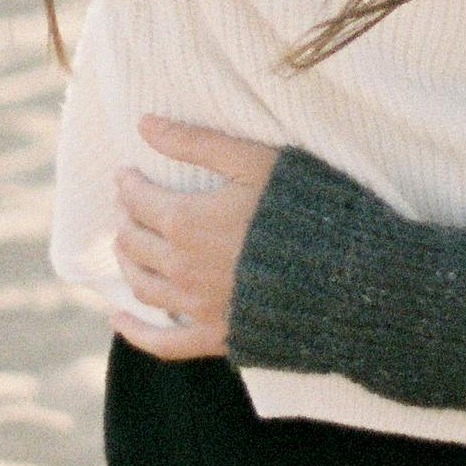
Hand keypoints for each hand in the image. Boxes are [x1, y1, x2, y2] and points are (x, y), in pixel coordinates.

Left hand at [112, 119, 281, 358]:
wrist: (345, 274)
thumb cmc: (302, 208)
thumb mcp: (252, 160)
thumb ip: (195, 142)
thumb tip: (144, 123)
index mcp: (185, 221)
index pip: (138, 199)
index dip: (127, 184)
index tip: (125, 174)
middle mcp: (181, 266)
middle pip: (134, 241)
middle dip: (125, 219)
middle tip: (125, 206)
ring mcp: (196, 306)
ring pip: (141, 284)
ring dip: (126, 262)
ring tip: (124, 246)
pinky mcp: (216, 338)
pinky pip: (162, 343)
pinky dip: (135, 331)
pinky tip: (120, 319)